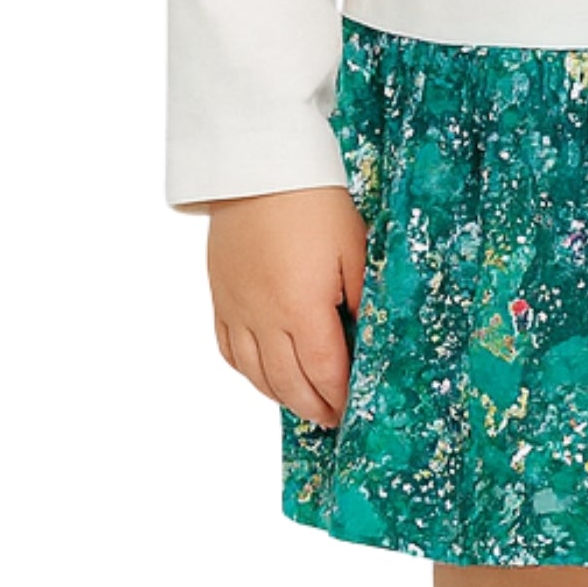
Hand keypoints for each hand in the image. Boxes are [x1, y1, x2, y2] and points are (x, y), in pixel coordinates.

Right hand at [203, 186, 366, 429]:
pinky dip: (248, 372)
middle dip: (313, 407)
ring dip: (280, 396)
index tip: (352, 410)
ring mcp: (237, 309)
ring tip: (303, 403)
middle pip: (287, 382)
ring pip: (254, 374)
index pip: (323, 371)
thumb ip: (361, 298)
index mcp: (301, 307)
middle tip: (331, 419)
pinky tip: (264, 374)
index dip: (339, 396)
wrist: (259, 167)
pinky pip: (228, 350)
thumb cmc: (313, 201)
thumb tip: (367, 336)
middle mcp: (263, 317)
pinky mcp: (220, 296)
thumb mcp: (354, 247)